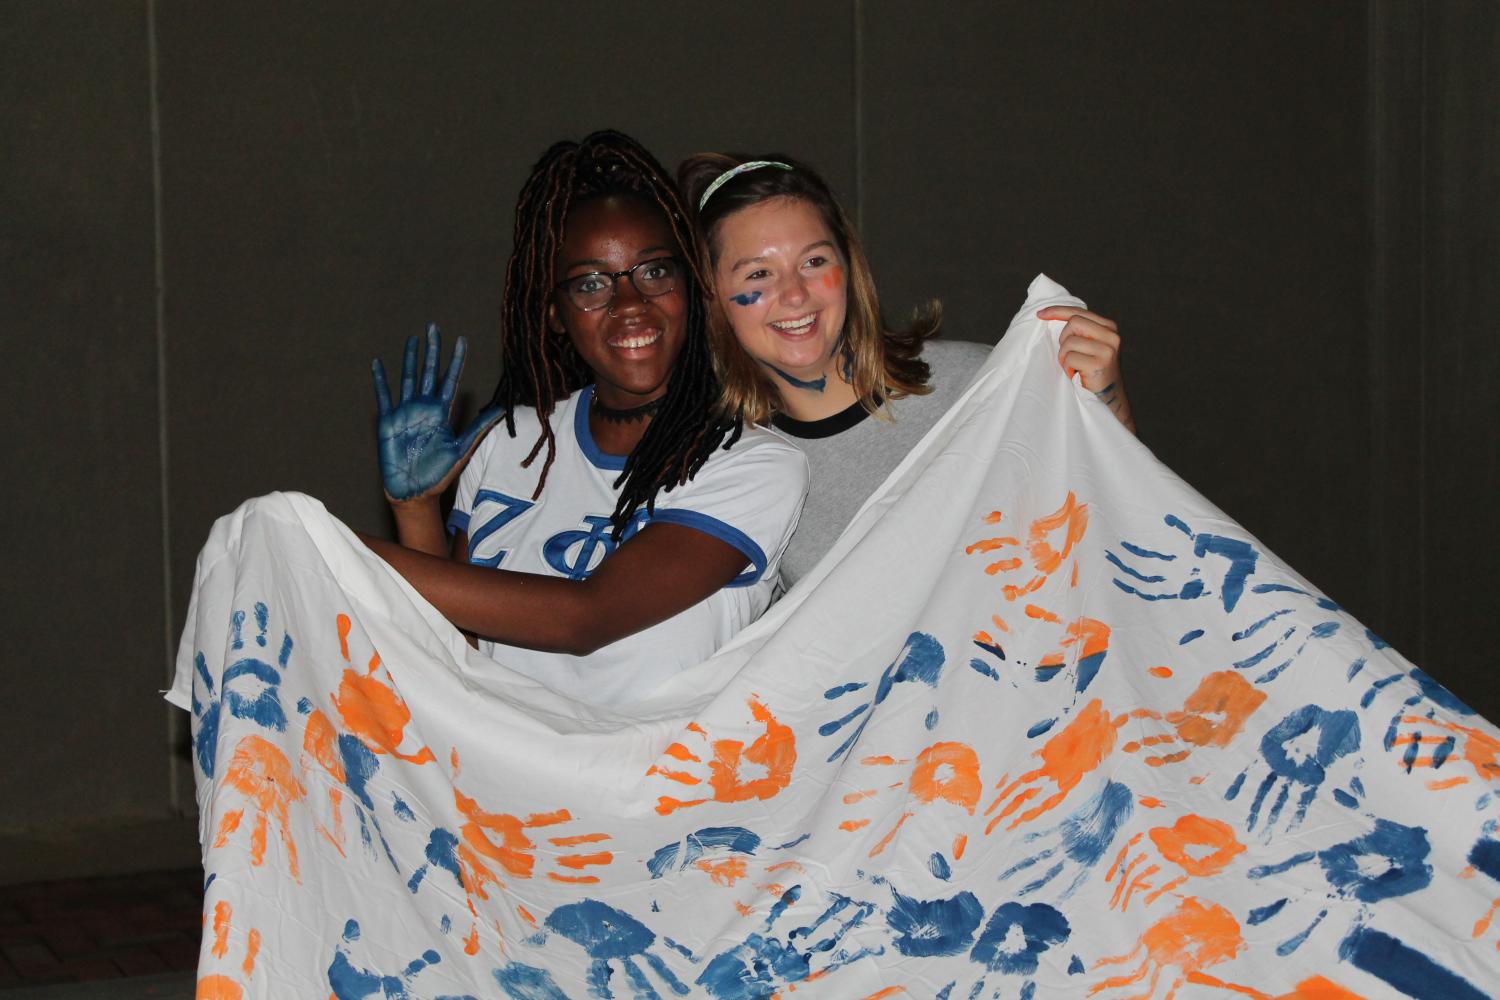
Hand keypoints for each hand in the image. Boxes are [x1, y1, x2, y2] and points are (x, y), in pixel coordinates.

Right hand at [372, 325, 501, 501]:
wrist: (415, 491)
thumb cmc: (439, 473)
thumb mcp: (461, 449)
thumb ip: (478, 428)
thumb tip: (500, 411)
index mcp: (442, 412)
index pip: (450, 379)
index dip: (455, 360)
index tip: (461, 340)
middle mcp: (424, 407)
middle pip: (429, 372)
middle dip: (432, 351)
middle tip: (434, 327)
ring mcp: (405, 412)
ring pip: (408, 379)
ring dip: (409, 360)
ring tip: (412, 340)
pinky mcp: (388, 421)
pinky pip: (384, 396)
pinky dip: (380, 381)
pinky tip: (378, 364)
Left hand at [1039, 305, 1135, 433]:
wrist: (1108, 399)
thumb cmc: (1092, 372)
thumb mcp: (1089, 347)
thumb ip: (1080, 332)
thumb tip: (1050, 316)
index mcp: (1109, 327)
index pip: (1078, 312)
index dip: (1057, 311)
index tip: (1039, 314)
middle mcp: (1112, 335)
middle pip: (1073, 323)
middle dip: (1063, 340)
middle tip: (1068, 356)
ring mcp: (1108, 349)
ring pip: (1070, 341)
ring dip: (1065, 357)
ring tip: (1073, 367)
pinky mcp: (1100, 363)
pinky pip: (1070, 358)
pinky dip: (1068, 367)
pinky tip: (1076, 375)